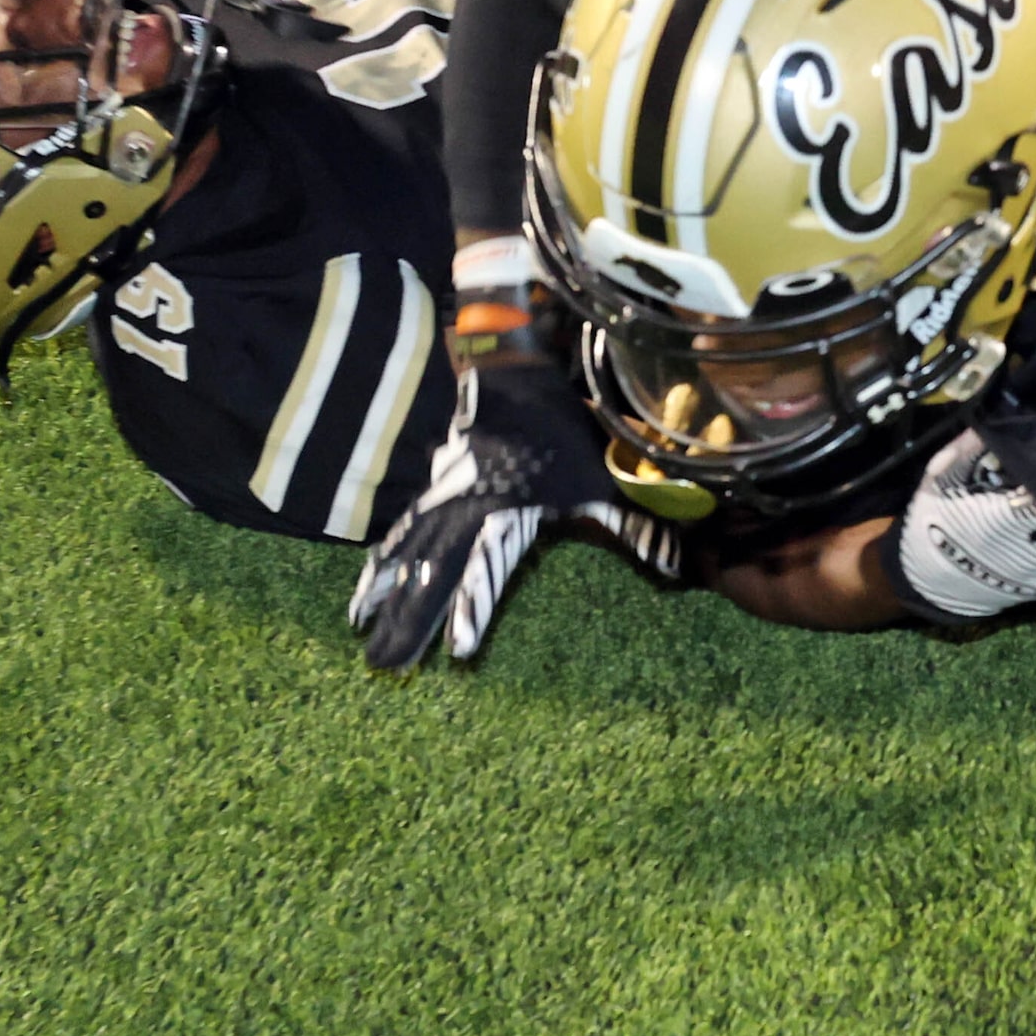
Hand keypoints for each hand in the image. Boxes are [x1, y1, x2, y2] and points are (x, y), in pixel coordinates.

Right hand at [347, 362, 678, 669]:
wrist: (517, 372)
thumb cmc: (564, 432)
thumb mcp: (602, 478)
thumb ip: (632, 525)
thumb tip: (674, 568)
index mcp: (505, 512)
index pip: (485, 571)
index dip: (472, 610)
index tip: (457, 651)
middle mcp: (466, 509)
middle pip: (432, 572)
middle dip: (408, 619)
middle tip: (383, 663)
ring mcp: (445, 497)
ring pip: (409, 552)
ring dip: (385, 592)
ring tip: (361, 629)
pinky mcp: (436, 489)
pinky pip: (404, 529)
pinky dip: (384, 558)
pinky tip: (369, 583)